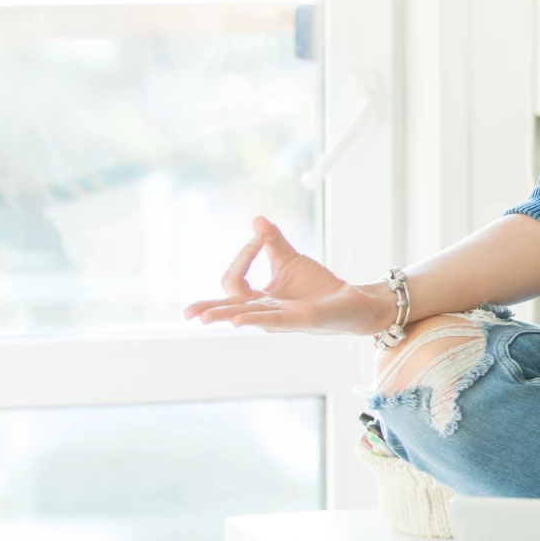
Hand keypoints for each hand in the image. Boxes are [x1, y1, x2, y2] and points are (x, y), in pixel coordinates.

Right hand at [183, 216, 392, 335]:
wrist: (351, 300)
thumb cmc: (317, 286)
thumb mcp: (290, 259)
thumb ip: (272, 241)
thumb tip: (257, 219)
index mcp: (260, 298)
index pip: (236, 282)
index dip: (242, 256)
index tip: (258, 236)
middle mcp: (266, 312)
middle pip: (232, 309)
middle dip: (210, 309)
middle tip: (188, 312)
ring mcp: (282, 319)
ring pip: (248, 316)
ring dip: (226, 315)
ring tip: (204, 318)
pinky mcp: (301, 321)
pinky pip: (274, 321)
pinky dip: (256, 319)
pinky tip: (239, 321)